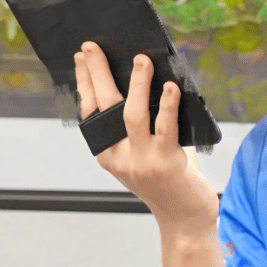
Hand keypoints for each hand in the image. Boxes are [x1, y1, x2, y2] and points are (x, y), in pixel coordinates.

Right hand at [74, 41, 219, 234]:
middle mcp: (119, 157)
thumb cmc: (170, 180)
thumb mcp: (148, 152)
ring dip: (138, 84)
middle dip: (97, 73)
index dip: (84, 82)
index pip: (90, 111)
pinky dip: (168, 104)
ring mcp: (141, 161)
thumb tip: (149, 79)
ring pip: (133, 114)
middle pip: (104, 107)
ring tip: (141, 59)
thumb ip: (146, 125)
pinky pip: (165, 127)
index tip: (80, 57)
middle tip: (92, 46)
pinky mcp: (165, 163)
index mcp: (108, 154)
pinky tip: (170, 85)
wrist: (186, 220)